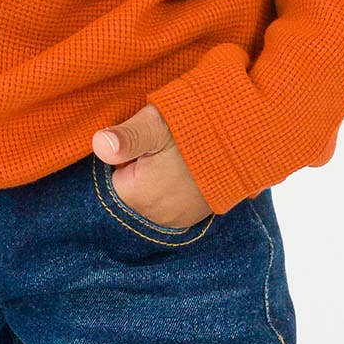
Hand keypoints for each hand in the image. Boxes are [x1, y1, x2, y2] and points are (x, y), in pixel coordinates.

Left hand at [92, 104, 210, 230]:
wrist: (245, 135)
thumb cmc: (195, 126)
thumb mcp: (156, 124)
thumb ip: (126, 136)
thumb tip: (97, 144)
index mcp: (139, 199)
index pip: (109, 180)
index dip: (121, 158)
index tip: (141, 144)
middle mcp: (158, 217)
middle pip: (129, 191)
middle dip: (137, 170)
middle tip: (159, 147)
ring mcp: (180, 218)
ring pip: (151, 196)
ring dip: (156, 178)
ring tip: (175, 155)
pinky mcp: (198, 216)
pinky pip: (173, 201)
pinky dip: (174, 186)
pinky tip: (187, 167)